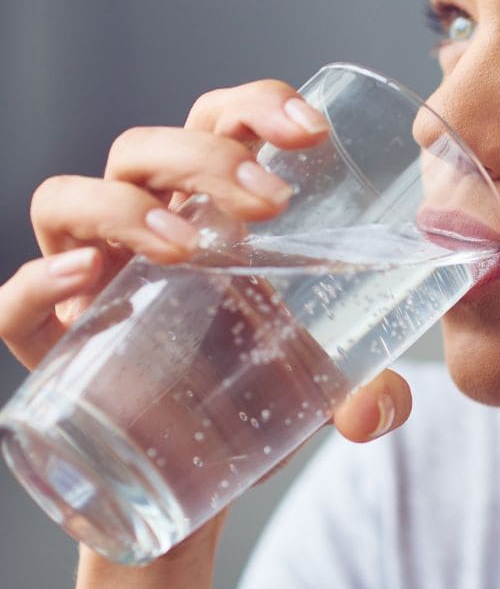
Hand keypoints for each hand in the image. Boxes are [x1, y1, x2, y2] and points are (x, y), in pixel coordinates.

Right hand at [0, 79, 410, 450]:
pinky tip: (86, 283)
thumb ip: (370, 394)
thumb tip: (375, 411)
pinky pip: (14, 302)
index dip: (255, 107)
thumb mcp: (323, 387)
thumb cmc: (254, 400)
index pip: (219, 126)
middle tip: (271, 203)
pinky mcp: (51, 345)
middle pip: (147, 151)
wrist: (195, 481)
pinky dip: (36, 286)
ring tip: (186, 248)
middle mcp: (141, 231)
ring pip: (68, 200)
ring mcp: (89, 281)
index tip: (311, 131)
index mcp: (212, 215)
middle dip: (206, 157)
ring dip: (124, 208)